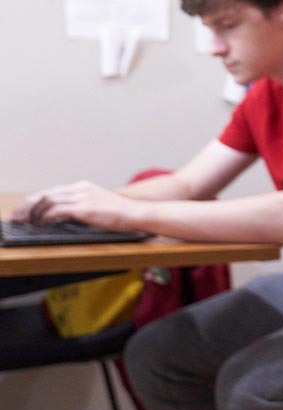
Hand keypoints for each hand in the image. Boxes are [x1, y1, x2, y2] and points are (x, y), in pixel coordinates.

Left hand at [14, 181, 141, 230]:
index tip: (24, 210)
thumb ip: (81, 207)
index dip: (34, 201)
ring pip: (48, 201)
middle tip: (17, 216)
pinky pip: (57, 210)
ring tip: (25, 221)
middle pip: (45, 194)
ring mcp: (83, 197)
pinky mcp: (85, 208)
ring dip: (33, 212)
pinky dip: (45, 217)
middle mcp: (81, 189)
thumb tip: (62, 216)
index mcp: (83, 187)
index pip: (51, 191)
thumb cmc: (121, 214)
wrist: (138, 214)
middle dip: (28, 205)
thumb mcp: (98, 206)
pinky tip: (41, 223)